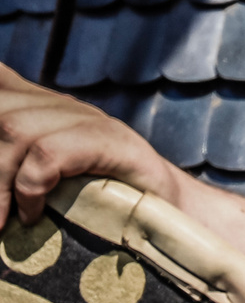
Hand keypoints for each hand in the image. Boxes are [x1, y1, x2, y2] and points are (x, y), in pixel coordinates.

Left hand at [0, 65, 184, 223]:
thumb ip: (11, 165)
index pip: (0, 79)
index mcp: (40, 108)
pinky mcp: (111, 142)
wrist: (169, 215)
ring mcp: (89, 120)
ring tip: (0, 223)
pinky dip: (30, 189)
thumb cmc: (97, 205)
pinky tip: (35, 214)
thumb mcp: (42, 180)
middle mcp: (62, 105)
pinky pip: (47, 155)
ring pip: (13, 128)